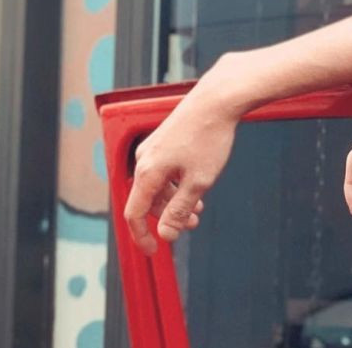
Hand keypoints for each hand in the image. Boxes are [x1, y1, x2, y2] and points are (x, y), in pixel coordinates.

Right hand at [125, 70, 245, 254]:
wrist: (217, 99)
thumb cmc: (209, 137)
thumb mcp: (199, 181)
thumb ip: (180, 210)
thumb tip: (165, 234)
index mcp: (147, 172)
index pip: (134, 213)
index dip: (142, 236)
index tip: (154, 251)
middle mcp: (144, 159)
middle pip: (147, 200)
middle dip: (167, 216)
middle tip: (191, 226)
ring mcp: (153, 147)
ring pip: (157, 185)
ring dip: (175, 201)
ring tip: (199, 209)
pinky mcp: (164, 139)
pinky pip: (163, 170)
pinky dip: (177, 183)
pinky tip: (197, 185)